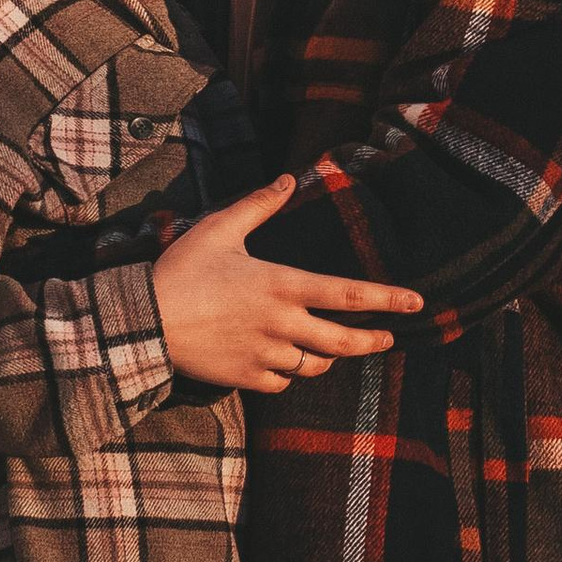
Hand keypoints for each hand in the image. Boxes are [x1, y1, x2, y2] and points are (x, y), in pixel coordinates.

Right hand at [152, 175, 424, 392]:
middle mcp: (282, 323)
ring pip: (313, 365)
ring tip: (332, 350)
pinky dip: (288, 374)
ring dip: (327, 358)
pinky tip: (286, 363)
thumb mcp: (221, 227)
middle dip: (372, 341)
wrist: (145, 322)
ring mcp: (264, 355)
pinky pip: (280, 382)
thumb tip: (288, 179)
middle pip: (342, 342)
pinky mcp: (245, 378)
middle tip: (388, 339)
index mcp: (282, 284)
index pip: (348, 295)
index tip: (416, 304)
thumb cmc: (183, 269)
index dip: (387, 300)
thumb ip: (259, 204)